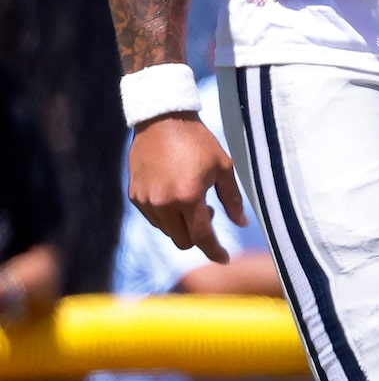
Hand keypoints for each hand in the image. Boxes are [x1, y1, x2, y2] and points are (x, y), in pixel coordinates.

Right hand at [128, 114, 244, 264]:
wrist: (163, 121)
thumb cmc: (198, 142)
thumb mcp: (223, 167)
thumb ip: (233, 199)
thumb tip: (241, 224)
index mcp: (188, 196)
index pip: (202, 236)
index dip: (214, 251)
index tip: (224, 259)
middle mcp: (163, 203)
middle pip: (183, 241)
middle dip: (199, 236)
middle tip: (209, 212)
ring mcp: (145, 201)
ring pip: (167, 231)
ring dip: (182, 225)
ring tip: (192, 200)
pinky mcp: (134, 196)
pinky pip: (154, 219)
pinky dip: (167, 216)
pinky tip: (176, 196)